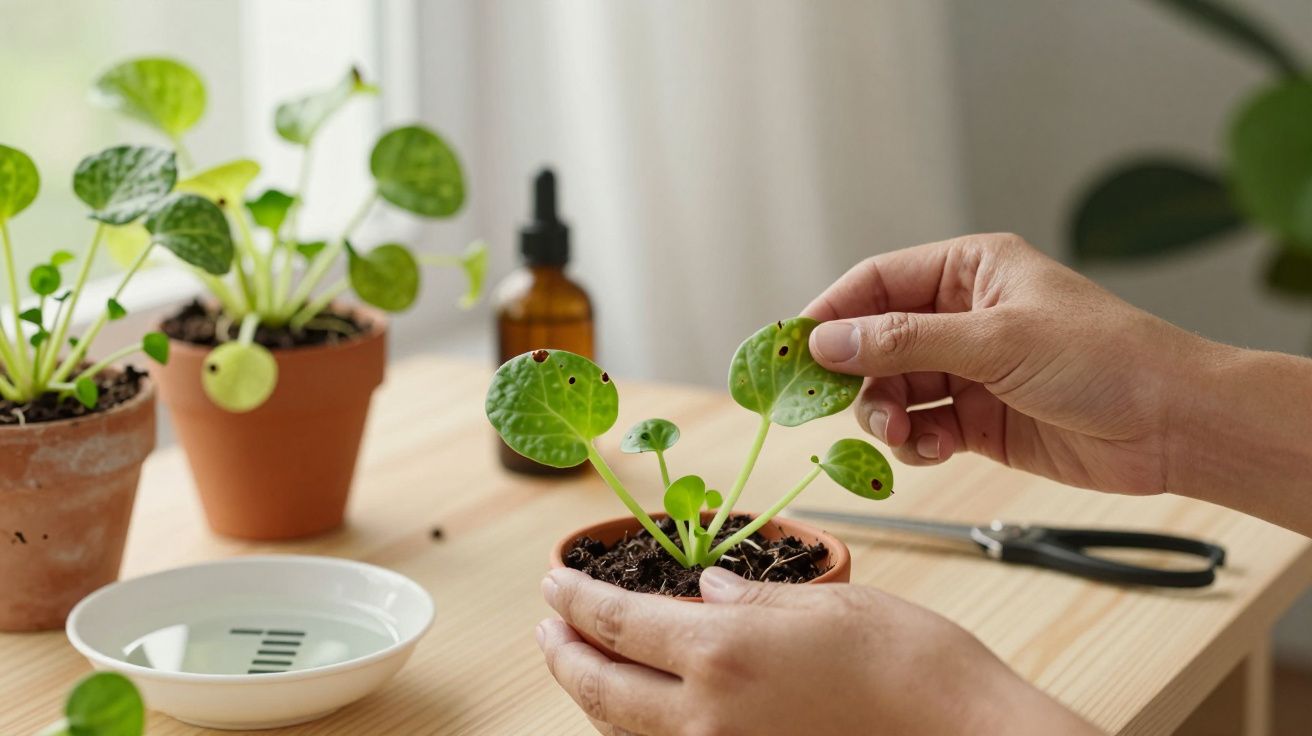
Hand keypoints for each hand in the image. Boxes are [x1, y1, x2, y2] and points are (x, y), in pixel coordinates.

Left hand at [537, 567, 1098, 735]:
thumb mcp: (828, 604)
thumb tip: (709, 590)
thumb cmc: (911, 663)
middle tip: (546, 626)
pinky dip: (638, 727)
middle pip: (603, 687)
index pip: (619, 622)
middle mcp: (709, 713)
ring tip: (578, 662)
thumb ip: (753, 600)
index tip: (554, 581)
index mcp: (722, 652)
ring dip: (592, 693)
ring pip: (628, 729)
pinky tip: (641, 707)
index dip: (577, 599)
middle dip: (565, 653)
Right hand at [802, 233, 1210, 494]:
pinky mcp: (979, 420)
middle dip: (857, 375)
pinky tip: (933, 448)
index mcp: (971, 270)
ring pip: (894, 389)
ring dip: (885, 413)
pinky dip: (916, 442)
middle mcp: (964, 316)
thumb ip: (905, 341)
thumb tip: (828, 339)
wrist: (1172, 425)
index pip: (877, 282)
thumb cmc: (1104, 359)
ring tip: (899, 432)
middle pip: (876, 341)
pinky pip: (922, 427)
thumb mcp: (996, 340)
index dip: (831, 312)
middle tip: (835, 405)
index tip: (793, 347)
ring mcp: (970, 369)